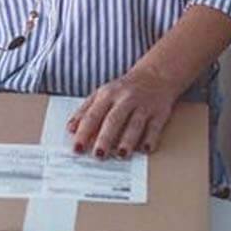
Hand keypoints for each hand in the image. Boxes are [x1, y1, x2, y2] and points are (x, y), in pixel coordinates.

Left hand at [65, 66, 181, 159]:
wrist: (155, 75)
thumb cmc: (123, 89)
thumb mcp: (102, 94)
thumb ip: (85, 110)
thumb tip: (70, 129)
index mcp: (107, 95)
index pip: (92, 115)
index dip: (83, 132)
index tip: (77, 148)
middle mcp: (124, 99)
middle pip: (113, 120)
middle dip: (105, 138)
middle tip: (98, 155)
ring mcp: (143, 106)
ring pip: (134, 124)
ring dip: (127, 140)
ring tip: (121, 155)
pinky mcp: (159, 113)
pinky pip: (155, 127)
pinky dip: (150, 139)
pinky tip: (145, 149)